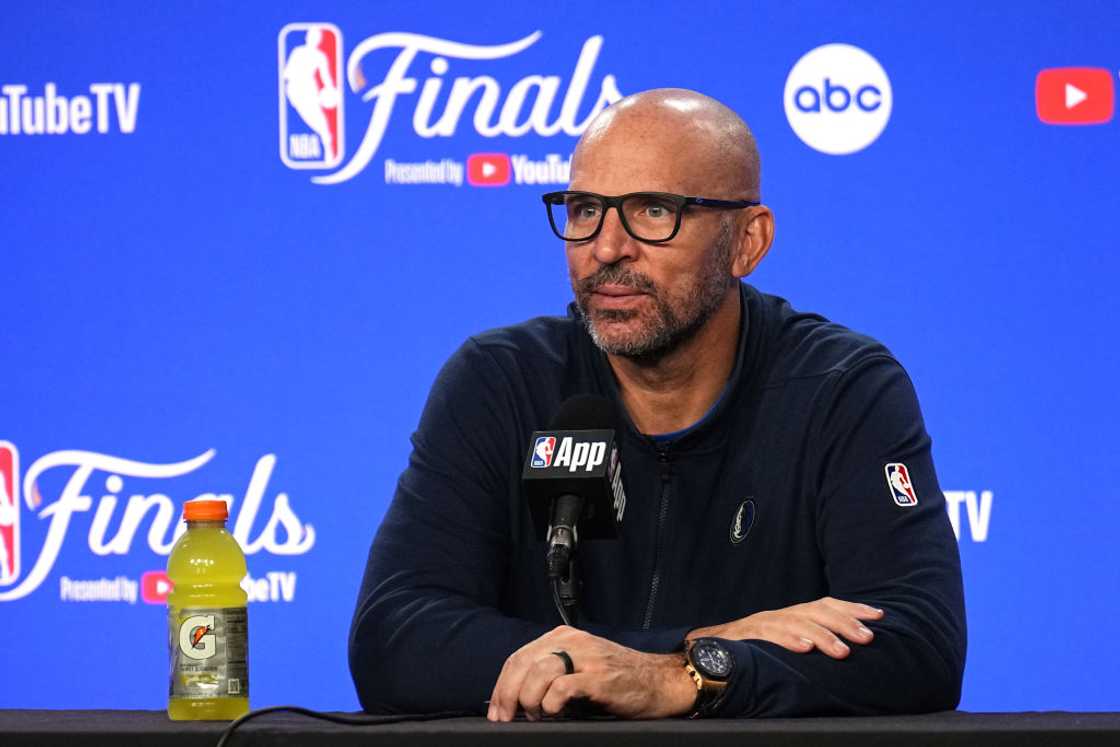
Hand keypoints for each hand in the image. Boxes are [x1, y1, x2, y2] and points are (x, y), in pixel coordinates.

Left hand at [487, 625, 695, 721]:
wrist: (659, 680)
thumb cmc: (618, 678)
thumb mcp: (580, 664)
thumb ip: (552, 670)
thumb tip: (515, 697)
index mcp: (562, 637)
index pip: (518, 657)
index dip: (502, 686)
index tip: (497, 711)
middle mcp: (572, 642)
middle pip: (522, 664)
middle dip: (507, 695)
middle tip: (506, 719)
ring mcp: (586, 658)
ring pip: (537, 674)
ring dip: (528, 700)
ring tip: (535, 716)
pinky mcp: (599, 678)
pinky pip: (562, 688)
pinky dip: (550, 704)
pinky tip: (554, 713)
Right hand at [686, 597, 884, 658]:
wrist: (706, 651)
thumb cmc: (750, 652)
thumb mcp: (784, 644)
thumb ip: (808, 642)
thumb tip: (845, 649)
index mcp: (792, 616)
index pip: (826, 605)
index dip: (852, 609)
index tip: (879, 615)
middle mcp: (780, 615)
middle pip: (816, 611)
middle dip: (845, 622)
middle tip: (868, 637)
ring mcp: (762, 623)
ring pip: (796, 623)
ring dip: (822, 636)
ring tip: (842, 651)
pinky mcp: (746, 635)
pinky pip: (768, 635)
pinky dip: (787, 639)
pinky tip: (804, 648)